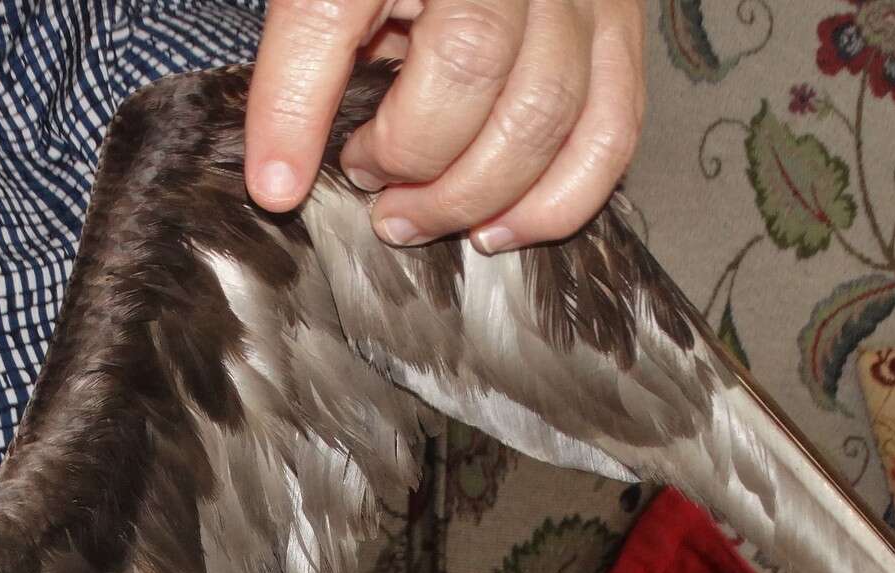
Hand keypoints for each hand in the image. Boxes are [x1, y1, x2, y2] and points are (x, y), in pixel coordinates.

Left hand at [245, 0, 646, 251]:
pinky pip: (611, 128)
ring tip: (418, 218)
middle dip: (410, 159)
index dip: (295, 104)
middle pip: (467, 65)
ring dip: (476, 193)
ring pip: (545, 109)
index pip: (331, 9)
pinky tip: (496, 228)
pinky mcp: (619, 26)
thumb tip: (277, 184)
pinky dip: (556, 200)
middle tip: (369, 189)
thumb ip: (304, 58)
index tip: (276, 184)